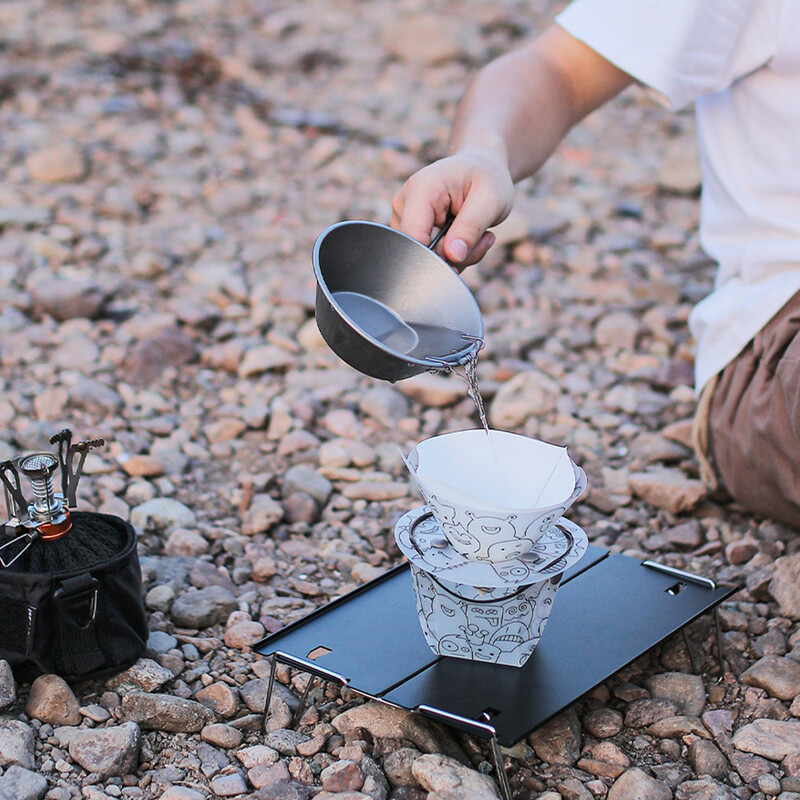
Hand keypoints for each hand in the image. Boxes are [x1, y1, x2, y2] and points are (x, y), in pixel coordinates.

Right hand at [390, 149, 514, 268]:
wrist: (481, 170)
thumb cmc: (486, 179)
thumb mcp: (491, 200)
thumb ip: (471, 227)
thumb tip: (453, 257)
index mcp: (420, 189)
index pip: (414, 236)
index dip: (439, 254)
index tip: (465, 252)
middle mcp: (404, 204)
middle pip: (422, 251)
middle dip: (457, 255)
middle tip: (483, 237)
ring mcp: (404, 220)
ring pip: (428, 259)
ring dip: (458, 256)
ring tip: (476, 234)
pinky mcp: (410, 233)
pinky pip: (431, 258)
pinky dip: (453, 256)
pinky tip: (465, 238)